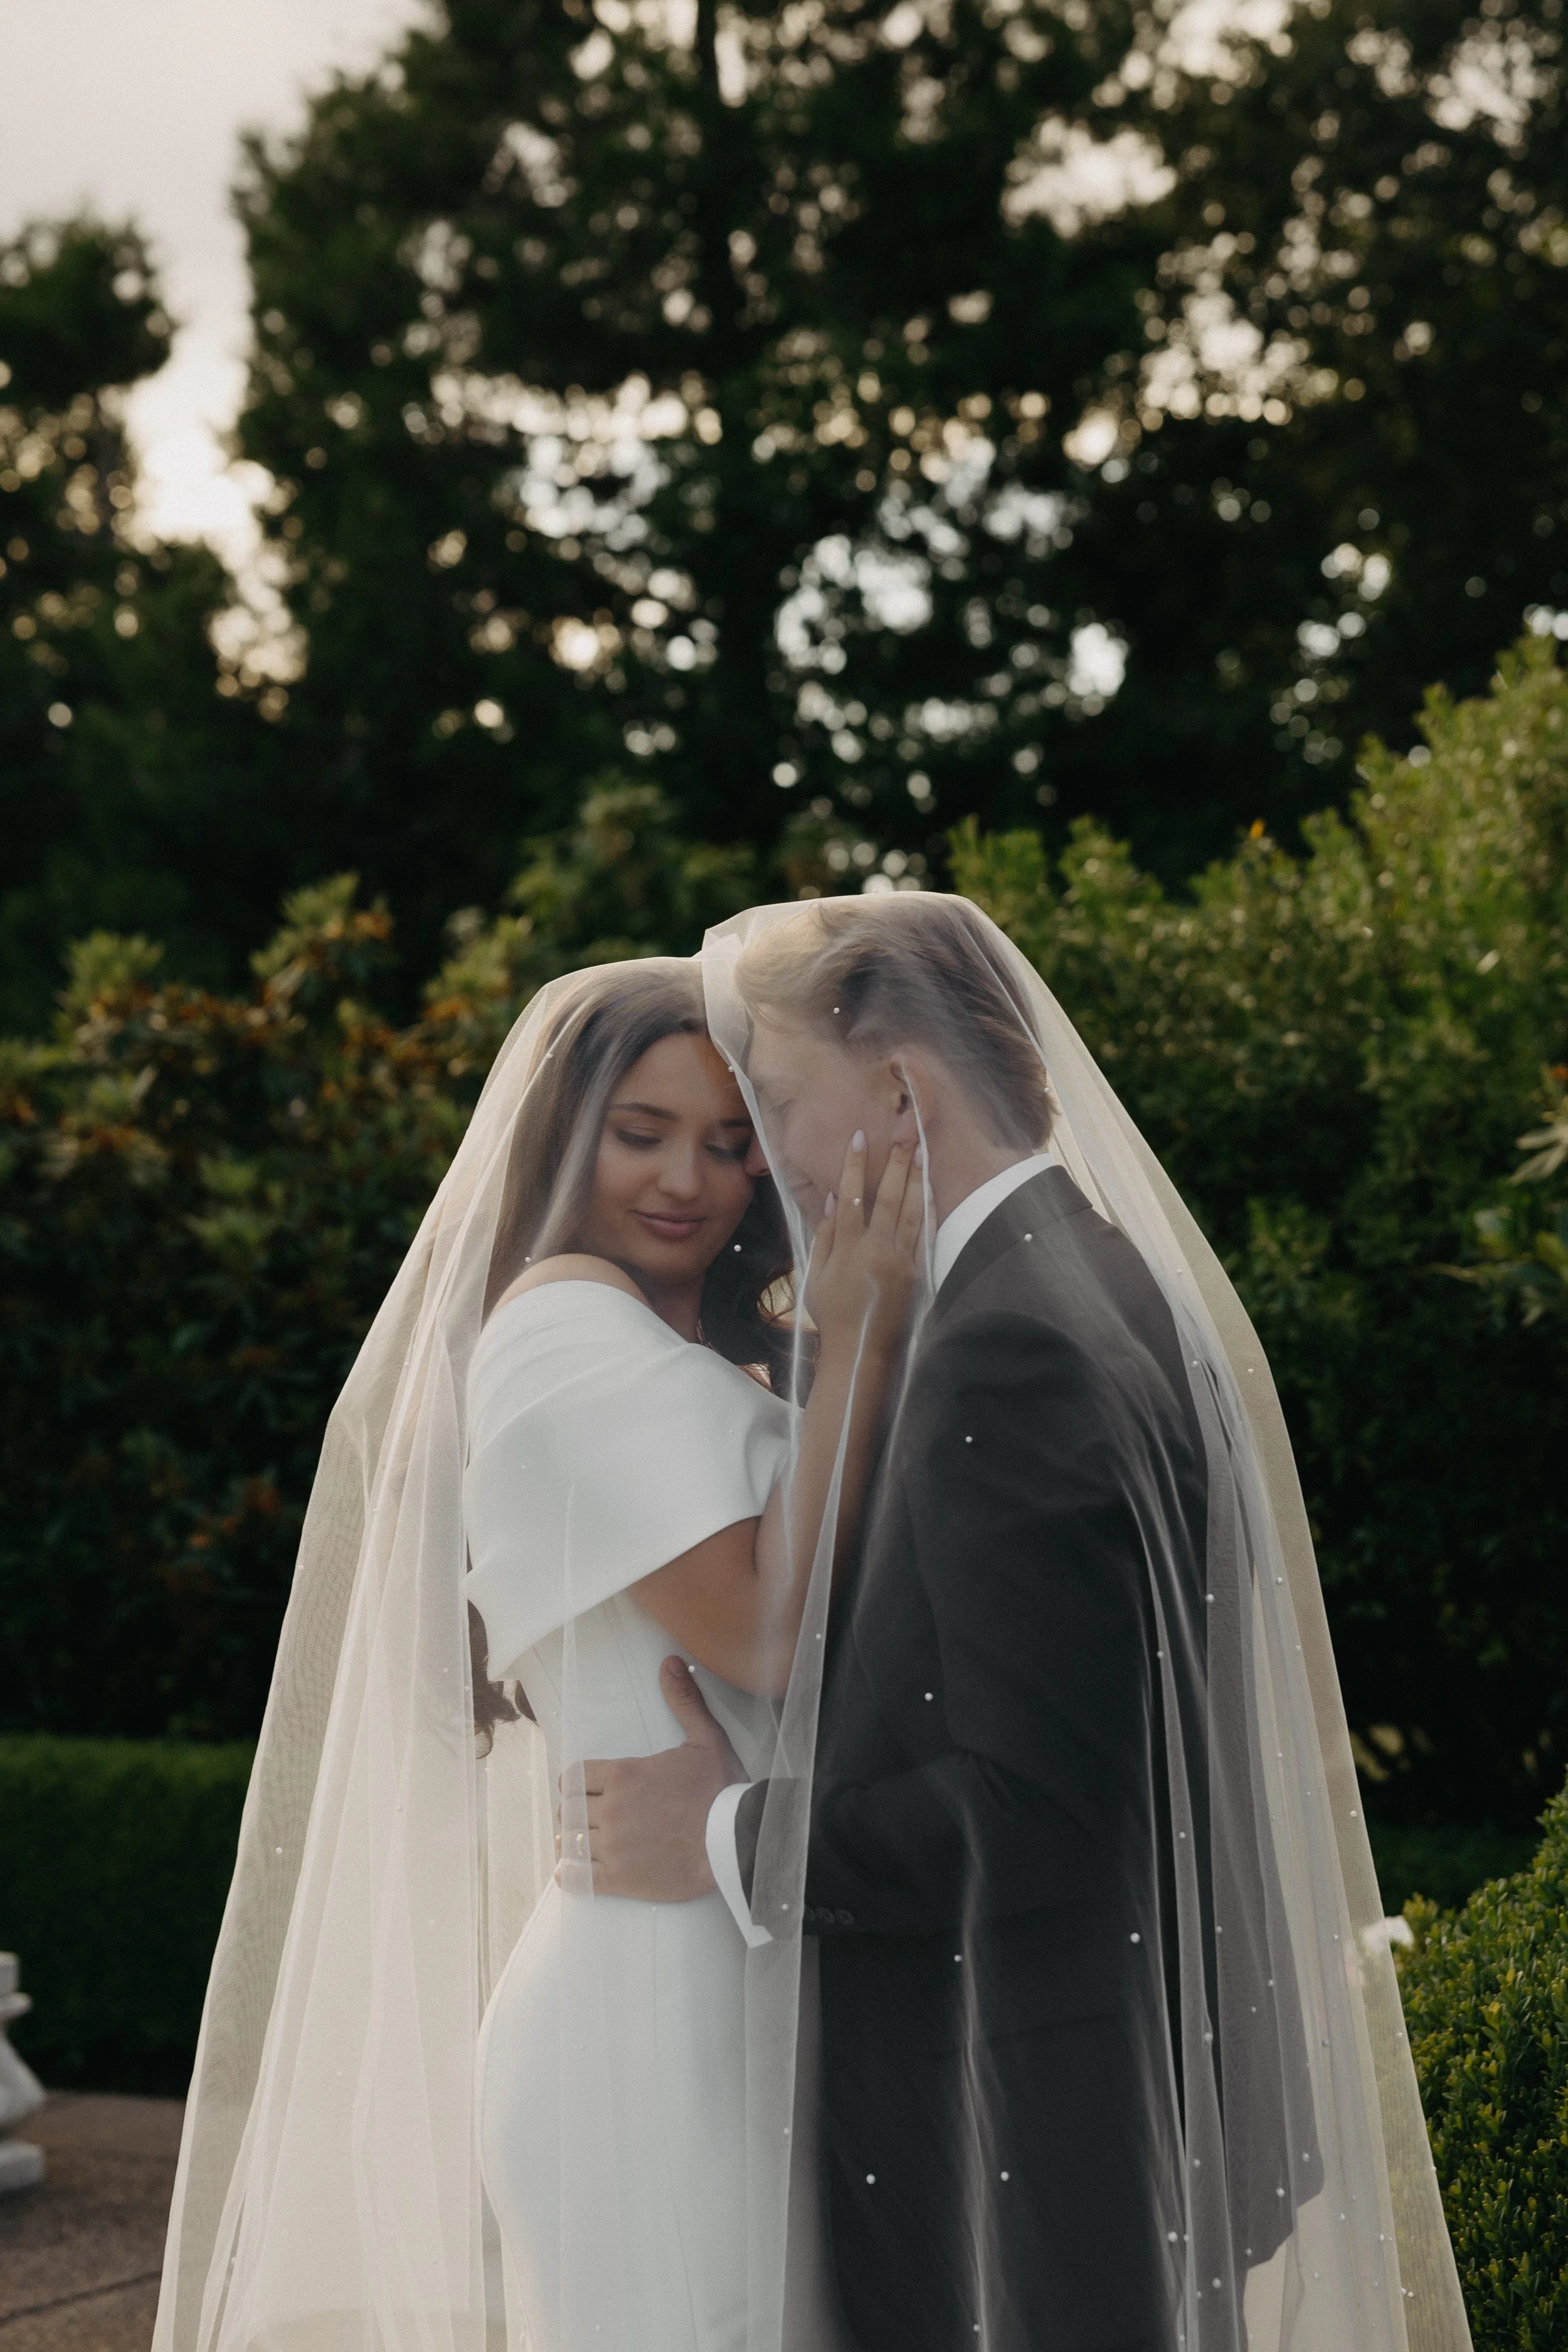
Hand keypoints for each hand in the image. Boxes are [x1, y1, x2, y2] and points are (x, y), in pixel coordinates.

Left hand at [562, 1657, 742, 1901]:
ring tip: (578, 1843)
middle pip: (569, 1811)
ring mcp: (614, 1846)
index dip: (574, 1784)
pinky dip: (571, 1875)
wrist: (738, 1840)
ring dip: (571, 1841)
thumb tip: (670, 1663)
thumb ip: (683, 1701)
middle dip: (573, 1812)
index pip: (574, 1777)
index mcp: (624, 1774)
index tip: (581, 1789)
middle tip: (583, 1816)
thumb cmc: (722, 1789)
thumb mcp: (705, 1737)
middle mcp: (612, 1809)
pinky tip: (571, 1873)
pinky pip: (580, 1878)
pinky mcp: (621, 1879)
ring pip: (571, 1843)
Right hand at [806, 1133, 923, 1363]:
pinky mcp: (917, 1273)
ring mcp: (900, 1261)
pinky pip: (924, 1235)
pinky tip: (930, 1192)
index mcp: (848, 1249)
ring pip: (911, 1212)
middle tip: (904, 1137)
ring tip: (921, 1155)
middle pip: (888, 1198)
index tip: (860, 1138)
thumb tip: (832, 1199)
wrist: (861, 1350)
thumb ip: (825, 1237)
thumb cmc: (832, 1315)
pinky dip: (927, 1212)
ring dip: (916, 1181)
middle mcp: (877, 1250)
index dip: (854, 1165)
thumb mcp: (816, 1277)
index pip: (851, 1196)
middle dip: (895, 1164)